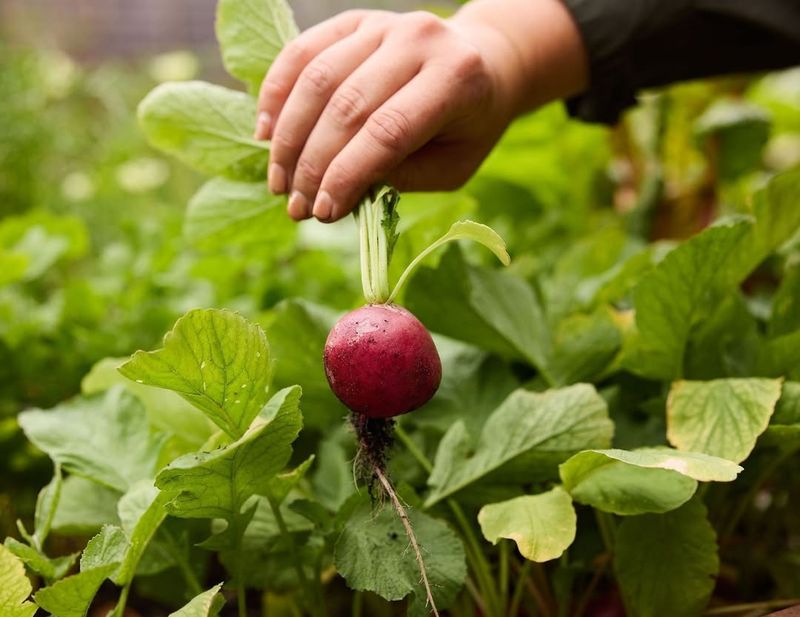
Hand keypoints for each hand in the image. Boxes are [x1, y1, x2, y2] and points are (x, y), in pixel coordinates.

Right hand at [254, 10, 521, 221]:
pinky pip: (302, 53)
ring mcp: (382, 25)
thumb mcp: (450, 165)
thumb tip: (335, 192)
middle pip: (347, 106)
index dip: (347, 175)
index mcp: (455, 78)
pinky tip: (265, 133)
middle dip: (313, 164)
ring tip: (278, 181)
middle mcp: (418, 40)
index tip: (323, 212)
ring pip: (317, 79)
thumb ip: (399, 176)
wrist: (482, 65)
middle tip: (294, 206)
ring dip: (288, 136)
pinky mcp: (354, 21)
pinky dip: (277, 93)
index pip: (388, 132)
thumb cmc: (467, 127)